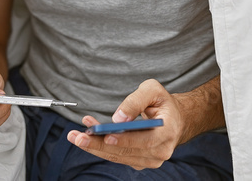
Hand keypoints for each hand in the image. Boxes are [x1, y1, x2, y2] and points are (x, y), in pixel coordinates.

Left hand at [66, 79, 187, 169]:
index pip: (145, 140)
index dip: (125, 139)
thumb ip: (135, 101)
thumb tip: (118, 118)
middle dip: (99, 144)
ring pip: (118, 156)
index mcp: (167, 132)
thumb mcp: (153, 91)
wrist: (175, 119)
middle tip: (77, 137)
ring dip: (95, 146)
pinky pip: (118, 156)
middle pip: (126, 151)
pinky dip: (101, 146)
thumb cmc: (162, 103)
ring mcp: (150, 159)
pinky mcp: (139, 161)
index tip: (106, 136)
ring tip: (76, 135)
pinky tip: (88, 134)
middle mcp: (160, 151)